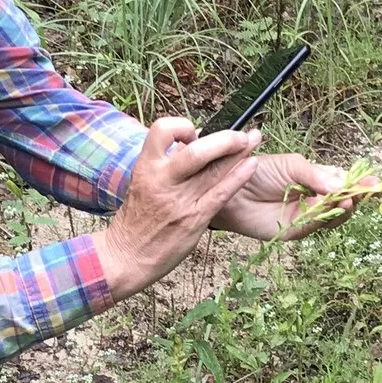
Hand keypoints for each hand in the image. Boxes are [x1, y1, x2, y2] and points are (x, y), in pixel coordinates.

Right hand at [92, 118, 257, 302]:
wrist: (126, 256)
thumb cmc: (134, 221)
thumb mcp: (140, 184)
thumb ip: (162, 166)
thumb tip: (187, 145)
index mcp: (146, 167)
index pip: (162, 130)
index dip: (182, 126)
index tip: (194, 134)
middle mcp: (163, 181)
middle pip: (197, 151)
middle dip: (224, 138)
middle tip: (240, 134)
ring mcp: (180, 201)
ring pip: (214, 170)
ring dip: (238, 152)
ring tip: (255, 139)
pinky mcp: (193, 220)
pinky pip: (220, 194)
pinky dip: (238, 177)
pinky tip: (252, 165)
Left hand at [213, 153, 359, 241]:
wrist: (230, 190)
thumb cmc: (257, 171)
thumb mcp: (291, 165)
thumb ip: (316, 175)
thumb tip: (342, 183)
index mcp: (316, 178)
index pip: (344, 181)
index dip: (359, 183)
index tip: (374, 182)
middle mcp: (315, 197)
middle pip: (344, 200)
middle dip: (358, 195)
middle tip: (369, 191)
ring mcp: (308, 215)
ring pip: (335, 215)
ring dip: (344, 207)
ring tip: (347, 198)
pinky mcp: (297, 230)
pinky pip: (318, 224)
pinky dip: (327, 216)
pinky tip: (332, 206)